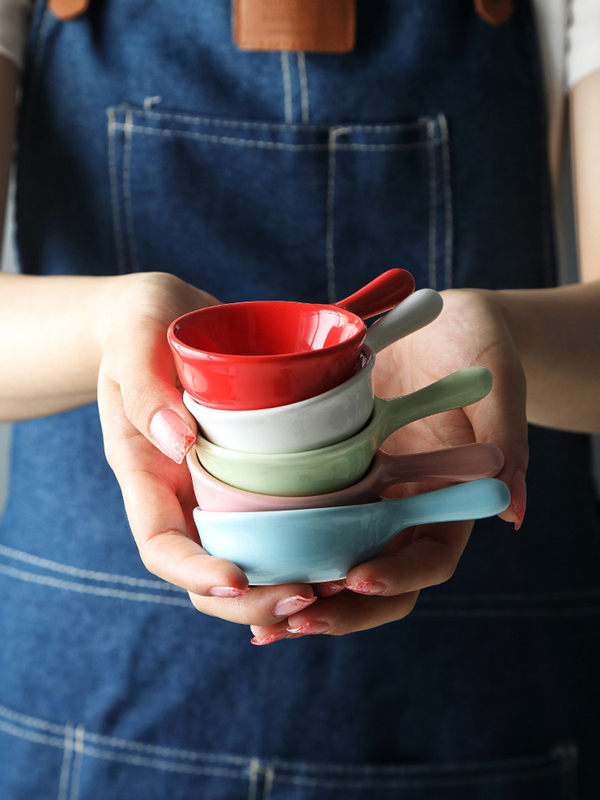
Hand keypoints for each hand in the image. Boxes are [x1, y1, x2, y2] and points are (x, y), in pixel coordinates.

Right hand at [96, 272, 322, 624]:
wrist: (171, 319)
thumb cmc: (142, 324)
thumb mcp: (134, 338)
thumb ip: (143, 386)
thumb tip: (177, 442)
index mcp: (145, 474)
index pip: (161, 544)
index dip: (194, 571)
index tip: (237, 579)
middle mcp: (182, 495)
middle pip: (208, 574)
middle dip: (253, 599)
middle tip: (309, 596)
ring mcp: (219, 489)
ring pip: (250, 558)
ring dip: (288, 581)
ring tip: (338, 585)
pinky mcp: (255, 475)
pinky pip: (280, 520)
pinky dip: (308, 543)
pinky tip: (348, 549)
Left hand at [249, 288, 527, 642]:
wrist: (438, 323)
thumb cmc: (476, 342)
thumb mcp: (496, 377)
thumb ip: (508, 437)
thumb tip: (516, 509)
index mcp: (449, 497)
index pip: (431, 557)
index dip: (400, 576)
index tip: (358, 577)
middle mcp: (405, 507)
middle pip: (379, 579)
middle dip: (342, 610)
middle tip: (293, 620)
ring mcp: (366, 495)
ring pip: (336, 562)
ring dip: (302, 595)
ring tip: (259, 620)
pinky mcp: (332, 476)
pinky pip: (307, 523)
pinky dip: (282, 554)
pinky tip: (243, 575)